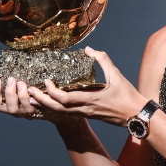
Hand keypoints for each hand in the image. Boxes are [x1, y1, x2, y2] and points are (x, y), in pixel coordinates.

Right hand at [0, 76, 73, 124]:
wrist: (58, 108)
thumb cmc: (38, 94)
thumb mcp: (24, 89)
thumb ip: (17, 81)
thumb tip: (12, 59)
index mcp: (13, 106)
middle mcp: (21, 112)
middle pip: (11, 109)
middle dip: (9, 93)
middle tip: (12, 79)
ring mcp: (34, 112)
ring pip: (25, 108)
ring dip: (22, 95)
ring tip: (22, 82)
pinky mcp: (46, 110)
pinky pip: (43, 104)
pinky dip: (41, 93)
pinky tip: (46, 82)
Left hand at [25, 47, 145, 125]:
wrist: (137, 116)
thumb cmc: (128, 96)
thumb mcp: (117, 75)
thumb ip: (103, 59)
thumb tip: (88, 49)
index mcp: (90, 100)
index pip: (65, 99)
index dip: (52, 92)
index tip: (45, 81)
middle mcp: (85, 109)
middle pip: (57, 109)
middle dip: (42, 100)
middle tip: (29, 91)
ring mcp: (85, 113)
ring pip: (60, 112)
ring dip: (46, 105)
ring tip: (34, 96)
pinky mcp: (87, 114)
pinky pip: (67, 112)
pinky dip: (56, 107)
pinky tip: (50, 101)